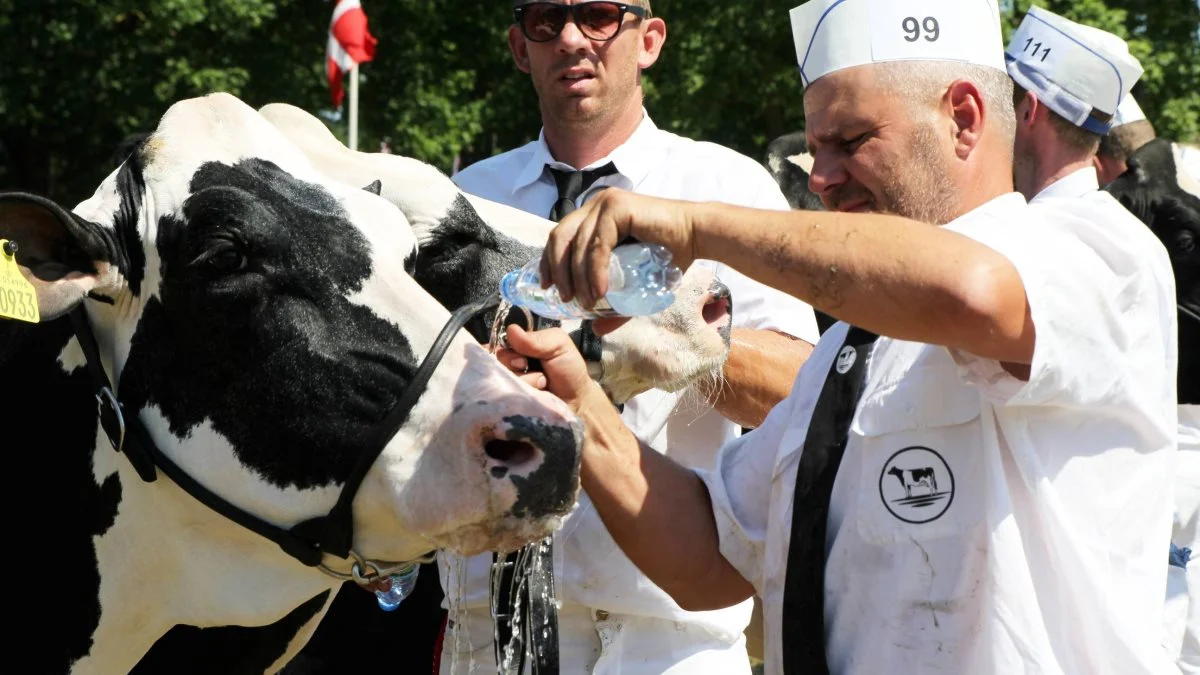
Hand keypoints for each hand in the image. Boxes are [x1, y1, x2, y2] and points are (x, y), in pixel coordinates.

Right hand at [496, 325, 602, 411]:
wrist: (577, 401)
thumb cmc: (568, 370)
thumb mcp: (559, 345)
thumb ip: (537, 338)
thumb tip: (511, 330)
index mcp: (518, 347)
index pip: (499, 344)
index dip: (508, 351)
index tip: (523, 358)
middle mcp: (508, 366)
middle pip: (496, 362)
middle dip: (515, 365)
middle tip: (534, 370)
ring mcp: (507, 386)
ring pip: (501, 379)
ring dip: (525, 382)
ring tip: (542, 385)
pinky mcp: (509, 403)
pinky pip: (504, 397)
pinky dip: (521, 396)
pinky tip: (535, 396)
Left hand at [540, 189, 697, 309]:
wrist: (697, 236)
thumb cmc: (670, 255)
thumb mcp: (634, 282)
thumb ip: (614, 302)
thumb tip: (595, 327)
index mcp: (594, 216)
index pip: (560, 237)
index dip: (548, 262)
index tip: (547, 287)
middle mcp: (596, 205)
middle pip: (560, 238)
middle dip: (556, 270)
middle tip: (564, 298)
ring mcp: (606, 204)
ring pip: (577, 244)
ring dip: (577, 277)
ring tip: (585, 302)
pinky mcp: (618, 208)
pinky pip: (598, 244)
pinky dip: (595, 270)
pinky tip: (599, 291)